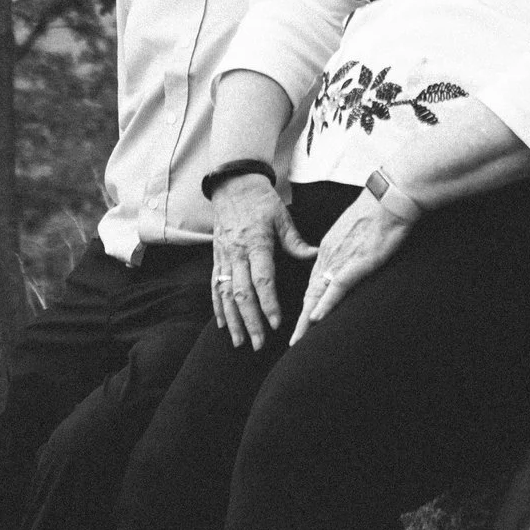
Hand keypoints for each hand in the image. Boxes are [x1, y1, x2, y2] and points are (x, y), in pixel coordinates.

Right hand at [209, 175, 315, 349]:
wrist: (232, 185)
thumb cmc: (261, 201)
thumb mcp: (282, 216)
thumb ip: (295, 241)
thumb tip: (315, 256)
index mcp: (256, 244)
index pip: (262, 280)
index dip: (269, 304)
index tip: (276, 323)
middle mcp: (237, 253)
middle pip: (242, 294)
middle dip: (250, 322)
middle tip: (259, 344)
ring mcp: (224, 257)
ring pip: (226, 295)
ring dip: (233, 321)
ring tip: (239, 342)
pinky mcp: (216, 257)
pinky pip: (215, 286)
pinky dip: (218, 307)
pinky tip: (222, 325)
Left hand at [288, 190, 414, 344]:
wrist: (388, 199)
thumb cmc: (378, 212)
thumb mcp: (356, 232)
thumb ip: (348, 248)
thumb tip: (351, 260)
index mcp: (328, 249)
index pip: (314, 282)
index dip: (308, 303)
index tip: (303, 321)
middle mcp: (328, 256)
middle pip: (311, 293)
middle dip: (302, 320)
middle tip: (294, 340)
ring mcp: (340, 260)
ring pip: (318, 294)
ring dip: (307, 320)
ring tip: (298, 339)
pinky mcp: (356, 262)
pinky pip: (336, 287)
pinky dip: (325, 304)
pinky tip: (315, 318)